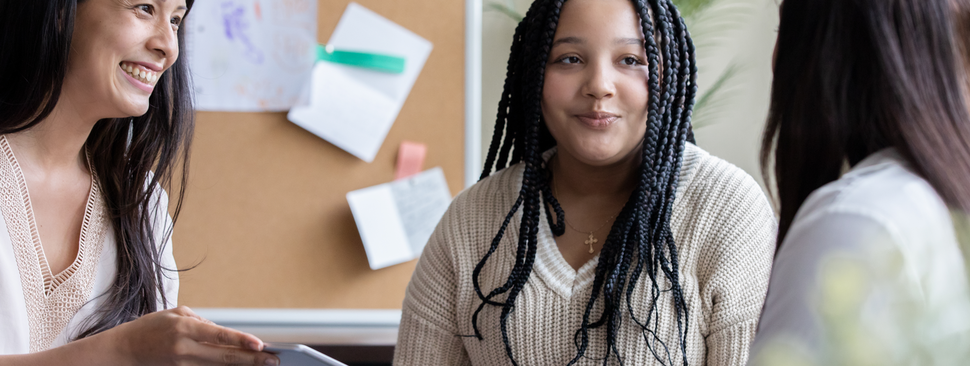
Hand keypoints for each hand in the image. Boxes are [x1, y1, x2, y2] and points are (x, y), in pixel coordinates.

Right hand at [105, 306, 279, 365]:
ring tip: (264, 364)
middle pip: (224, 357)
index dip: (241, 341)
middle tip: (274, 359)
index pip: (219, 335)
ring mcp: (181, 364)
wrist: (123, 351)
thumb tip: (225, 334)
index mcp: (184, 328)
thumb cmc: (150, 328)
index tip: (260, 344)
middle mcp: (184, 348)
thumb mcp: (175, 314)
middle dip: (251, 359)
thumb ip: (203, 322)